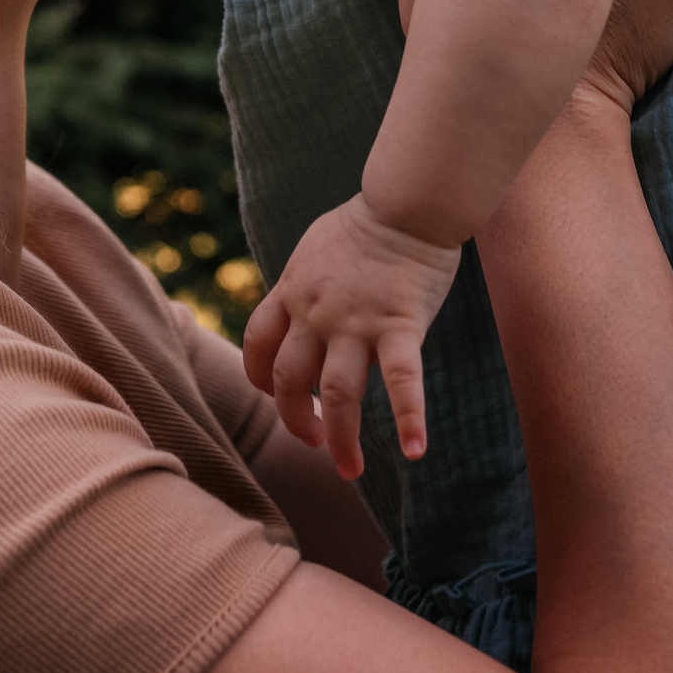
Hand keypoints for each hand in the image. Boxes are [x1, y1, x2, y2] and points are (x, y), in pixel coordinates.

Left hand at [241, 195, 461, 480]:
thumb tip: (299, 306)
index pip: (256, 345)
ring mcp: (355, 323)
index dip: (260, 379)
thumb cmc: (368, 222)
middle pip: (287, 382)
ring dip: (341, 440)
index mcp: (291, 292)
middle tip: (316, 444)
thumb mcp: (315, 249)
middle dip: (296, 421)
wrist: (407, 203)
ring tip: (350, 469)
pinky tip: (415, 452)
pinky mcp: (399, 326)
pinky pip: (401, 381)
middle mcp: (314, 314)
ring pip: (336, 395)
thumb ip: (304, 283)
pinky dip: (409, 419)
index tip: (278, 397)